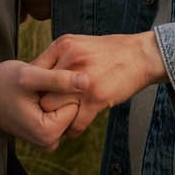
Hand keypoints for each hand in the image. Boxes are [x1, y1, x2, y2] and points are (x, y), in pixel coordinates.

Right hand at [0, 58, 88, 152]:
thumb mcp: (30, 76)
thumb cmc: (3, 82)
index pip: (75, 103)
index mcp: (47, 132)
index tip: (41, 84)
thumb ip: (59, 80)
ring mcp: (47, 140)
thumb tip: (88, 81)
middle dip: (61, 95)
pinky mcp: (46, 135)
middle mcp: (49, 142)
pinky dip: (55, 104)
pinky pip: (62, 116)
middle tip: (37, 88)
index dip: (61, 88)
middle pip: (74, 110)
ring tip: (35, 92)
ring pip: (68, 112)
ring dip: (57, 98)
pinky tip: (37, 96)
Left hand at [34, 32, 166, 139]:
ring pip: (53, 109)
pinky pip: (75, 122)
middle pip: (40, 90)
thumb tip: (38, 74)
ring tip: (55, 125)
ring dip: (54, 119)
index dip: (33, 87)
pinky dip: (72, 130)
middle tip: (41, 114)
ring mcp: (82, 80)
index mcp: (63, 46)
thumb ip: (61, 57)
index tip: (34, 98)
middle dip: (40, 104)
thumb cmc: (110, 52)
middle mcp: (70, 61)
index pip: (34, 70)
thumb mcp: (80, 44)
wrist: (141, 55)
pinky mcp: (96, 98)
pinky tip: (72, 131)